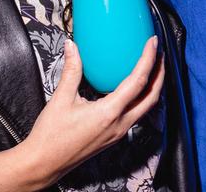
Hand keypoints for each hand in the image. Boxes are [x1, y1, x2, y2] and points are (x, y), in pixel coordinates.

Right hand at [15, 37, 163, 188]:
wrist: (45, 163)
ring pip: (146, 108)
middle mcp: (119, 124)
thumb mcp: (61, 99)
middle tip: (159, 53)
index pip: (137, 82)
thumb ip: (71, 70)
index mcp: (109, 113)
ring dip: (152, 87)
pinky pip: (135, 114)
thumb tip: (72, 46)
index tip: (152, 42)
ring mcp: (118, 132)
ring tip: (150, 68)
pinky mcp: (114, 136)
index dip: (148, 59)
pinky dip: (140, 98)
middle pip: (151, 97)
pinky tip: (131, 88)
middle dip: (160, 73)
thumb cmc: (51, 135)